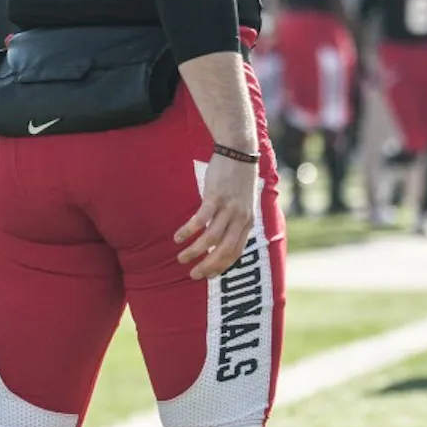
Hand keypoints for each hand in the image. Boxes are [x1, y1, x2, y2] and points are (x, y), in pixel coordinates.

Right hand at [174, 153, 258, 279]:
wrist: (238, 151)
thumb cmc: (238, 178)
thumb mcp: (243, 202)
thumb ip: (236, 220)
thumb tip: (223, 237)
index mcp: (248, 222)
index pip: (236, 253)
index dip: (222, 267)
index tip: (208, 275)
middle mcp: (240, 218)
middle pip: (224, 251)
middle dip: (207, 266)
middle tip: (193, 274)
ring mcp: (228, 208)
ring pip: (210, 238)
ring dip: (194, 251)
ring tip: (181, 257)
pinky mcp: (215, 197)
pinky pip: (200, 220)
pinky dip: (188, 231)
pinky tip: (178, 237)